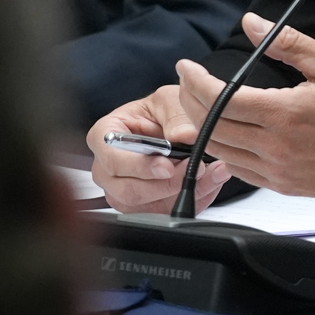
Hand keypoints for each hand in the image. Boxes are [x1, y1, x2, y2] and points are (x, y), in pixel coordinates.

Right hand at [85, 82, 233, 213]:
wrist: (170, 126)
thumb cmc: (159, 112)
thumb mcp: (168, 101)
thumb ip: (176, 116)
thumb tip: (185, 135)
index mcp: (104, 136)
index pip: (113, 159)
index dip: (140, 167)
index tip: (167, 166)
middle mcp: (107, 168)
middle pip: (128, 190)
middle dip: (167, 184)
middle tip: (197, 169)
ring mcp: (120, 191)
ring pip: (146, 207)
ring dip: (182, 192)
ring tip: (210, 173)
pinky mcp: (140, 207)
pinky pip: (163, 212)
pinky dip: (191, 200)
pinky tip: (208, 183)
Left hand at [195, 14, 314, 197]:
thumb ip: (288, 43)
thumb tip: (252, 24)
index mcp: (286, 114)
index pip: (221, 99)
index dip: (195, 82)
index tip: (186, 67)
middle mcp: (277, 146)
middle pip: (212, 127)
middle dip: (190, 101)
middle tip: (187, 82)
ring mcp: (278, 171)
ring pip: (220, 151)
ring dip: (202, 127)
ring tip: (201, 104)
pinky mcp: (284, 185)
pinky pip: (239, 169)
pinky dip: (224, 150)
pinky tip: (227, 132)